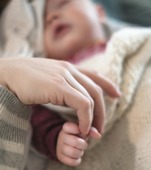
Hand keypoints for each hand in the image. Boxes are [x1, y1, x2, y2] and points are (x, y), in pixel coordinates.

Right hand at [0, 57, 120, 134]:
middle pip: (95, 91)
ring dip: (94, 118)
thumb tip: (72, 99)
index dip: (108, 85)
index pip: (94, 75)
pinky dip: (85, 118)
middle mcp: (69, 70)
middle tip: (100, 128)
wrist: (9, 73)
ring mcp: (64, 77)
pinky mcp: (58, 86)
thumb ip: (63, 86)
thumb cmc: (27, 78)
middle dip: (102, 111)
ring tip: (90, 132)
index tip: (116, 94)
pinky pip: (81, 104)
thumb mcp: (49, 79)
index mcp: (67, 68)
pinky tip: (82, 127)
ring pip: (90, 98)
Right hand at [56, 122, 87, 165]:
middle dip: (83, 144)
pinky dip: (77, 160)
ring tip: (80, 150)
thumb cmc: (77, 135)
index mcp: (66, 127)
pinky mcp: (60, 156)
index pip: (69, 127)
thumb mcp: (83, 130)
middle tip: (83, 143)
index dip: (78, 130)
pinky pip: (71, 161)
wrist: (66, 143)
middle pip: (76, 142)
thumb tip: (98, 135)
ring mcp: (60, 146)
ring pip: (73, 152)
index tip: (81, 132)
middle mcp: (61, 136)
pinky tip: (77, 156)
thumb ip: (90, 130)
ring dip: (80, 152)